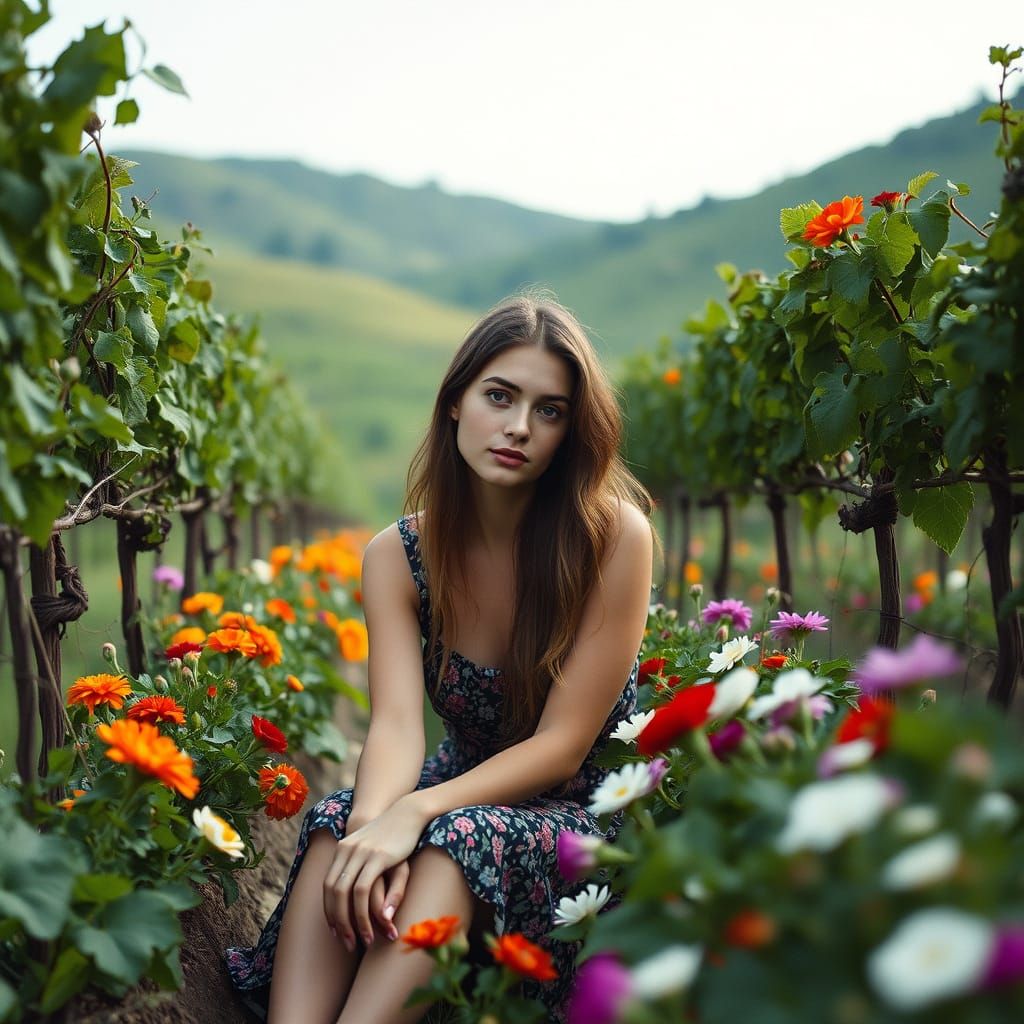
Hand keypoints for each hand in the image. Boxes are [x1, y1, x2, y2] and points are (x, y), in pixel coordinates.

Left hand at [323, 795, 425, 950]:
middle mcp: (347, 850)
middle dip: (338, 922)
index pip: (327, 886)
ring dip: (353, 921)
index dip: (330, 911)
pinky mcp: (377, 856)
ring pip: (346, 893)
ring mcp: (361, 852)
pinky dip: (366, 910)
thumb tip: (362, 897)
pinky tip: (378, 924)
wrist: (408, 810)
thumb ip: (365, 873)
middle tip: (348, 943)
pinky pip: (364, 888)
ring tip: (365, 941)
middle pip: (332, 892)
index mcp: (343, 849)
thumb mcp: (375, 853)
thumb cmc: (393, 834)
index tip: (337, 932)